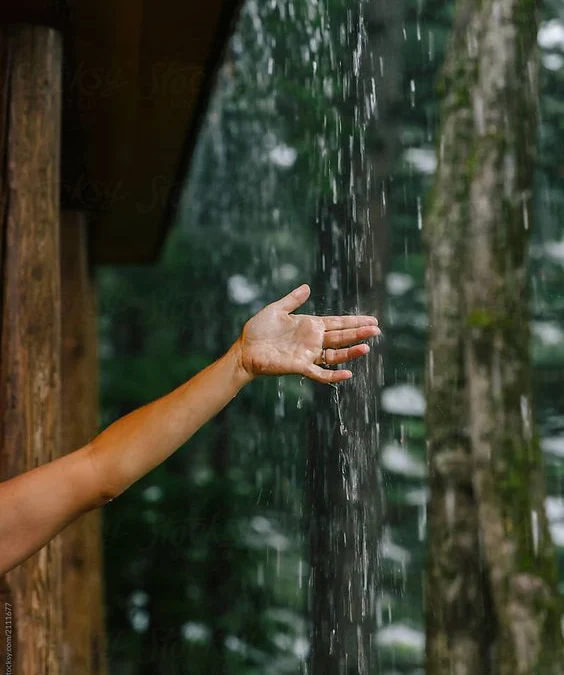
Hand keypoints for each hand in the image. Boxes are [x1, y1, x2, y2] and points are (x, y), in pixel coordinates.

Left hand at [233, 283, 379, 383]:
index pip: (338, 323)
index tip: (371, 319)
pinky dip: (334, 374)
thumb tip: (307, 287)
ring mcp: (308, 354)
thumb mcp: (277, 309)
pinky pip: (321, 373)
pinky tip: (348, 373)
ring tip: (367, 347)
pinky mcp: (300, 366)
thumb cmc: (258, 330)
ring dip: (351, 352)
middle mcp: (313, 340)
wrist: (245, 349)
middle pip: (341, 337)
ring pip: (335, 354)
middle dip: (359, 333)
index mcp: (310, 325)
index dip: (354, 321)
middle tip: (377, 330)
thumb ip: (293, 300)